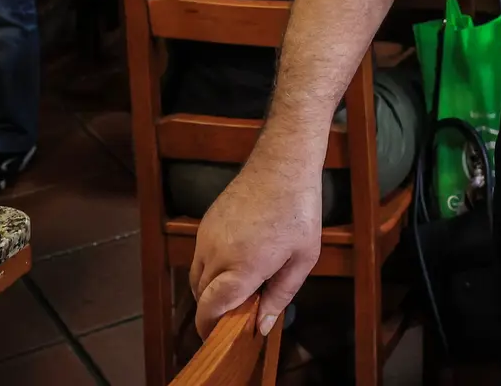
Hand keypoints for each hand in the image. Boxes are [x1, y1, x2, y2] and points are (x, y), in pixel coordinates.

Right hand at [190, 158, 324, 337]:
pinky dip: (211, 269)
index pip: (210, 309)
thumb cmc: (299, 211)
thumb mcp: (303, 258)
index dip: (210, 328)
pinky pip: (199, 257)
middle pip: (202, 297)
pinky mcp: (204, 224)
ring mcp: (206, 237)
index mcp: (242, 267)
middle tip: (242, 308)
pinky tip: (237, 261)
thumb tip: (262, 326)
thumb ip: (281, 295)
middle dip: (216, 310)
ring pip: (197, 278)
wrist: (281, 165)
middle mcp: (217, 254)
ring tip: (241, 286)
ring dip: (212, 290)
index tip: (222, 335)